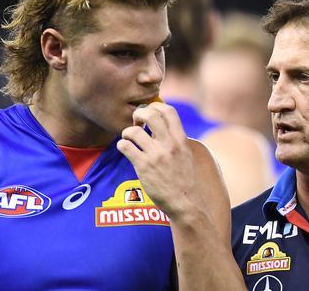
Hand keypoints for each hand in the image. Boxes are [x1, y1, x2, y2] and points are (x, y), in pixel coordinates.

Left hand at [116, 102, 196, 218]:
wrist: (185, 202)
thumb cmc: (183, 179)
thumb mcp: (186, 154)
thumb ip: (176, 139)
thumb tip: (164, 125)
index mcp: (181, 139)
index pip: (169, 110)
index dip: (156, 106)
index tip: (150, 114)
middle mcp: (169, 144)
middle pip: (151, 114)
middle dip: (139, 114)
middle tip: (136, 123)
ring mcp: (156, 155)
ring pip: (134, 131)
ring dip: (127, 132)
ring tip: (129, 139)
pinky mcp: (144, 166)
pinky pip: (126, 146)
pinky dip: (122, 145)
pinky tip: (125, 150)